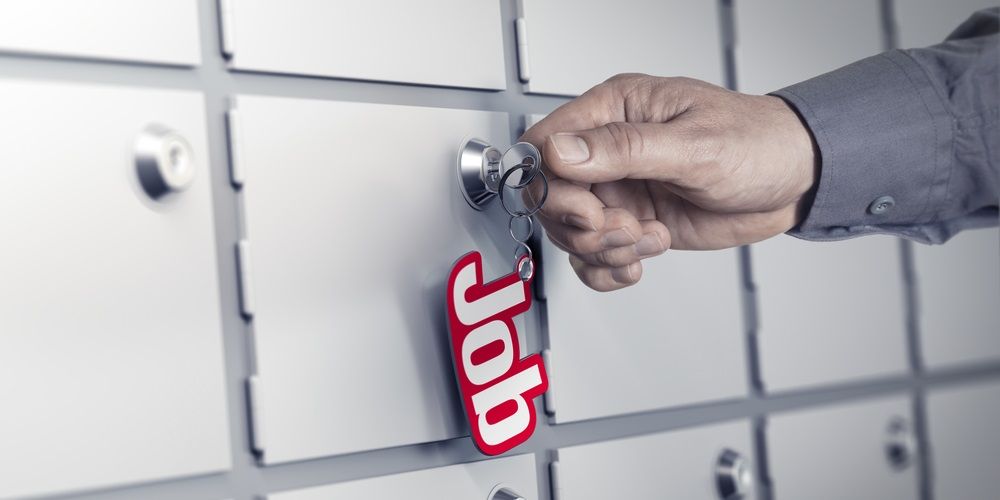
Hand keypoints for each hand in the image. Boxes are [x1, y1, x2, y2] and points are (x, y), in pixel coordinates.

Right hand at [520, 74, 817, 291]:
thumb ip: (624, 149)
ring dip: (603, 249)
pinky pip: (593, 256)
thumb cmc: (756, 143)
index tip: (586, 208)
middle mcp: (609, 151)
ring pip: (571, 231)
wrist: (793, 181)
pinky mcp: (632, 222)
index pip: (546, 144)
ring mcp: (619, 189)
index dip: (552, 184)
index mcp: (615, 110)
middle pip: (552, 196)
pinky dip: (607, 269)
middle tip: (625, 229)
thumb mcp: (693, 146)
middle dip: (583, 225)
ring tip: (648, 239)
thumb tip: (562, 150)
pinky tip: (637, 263)